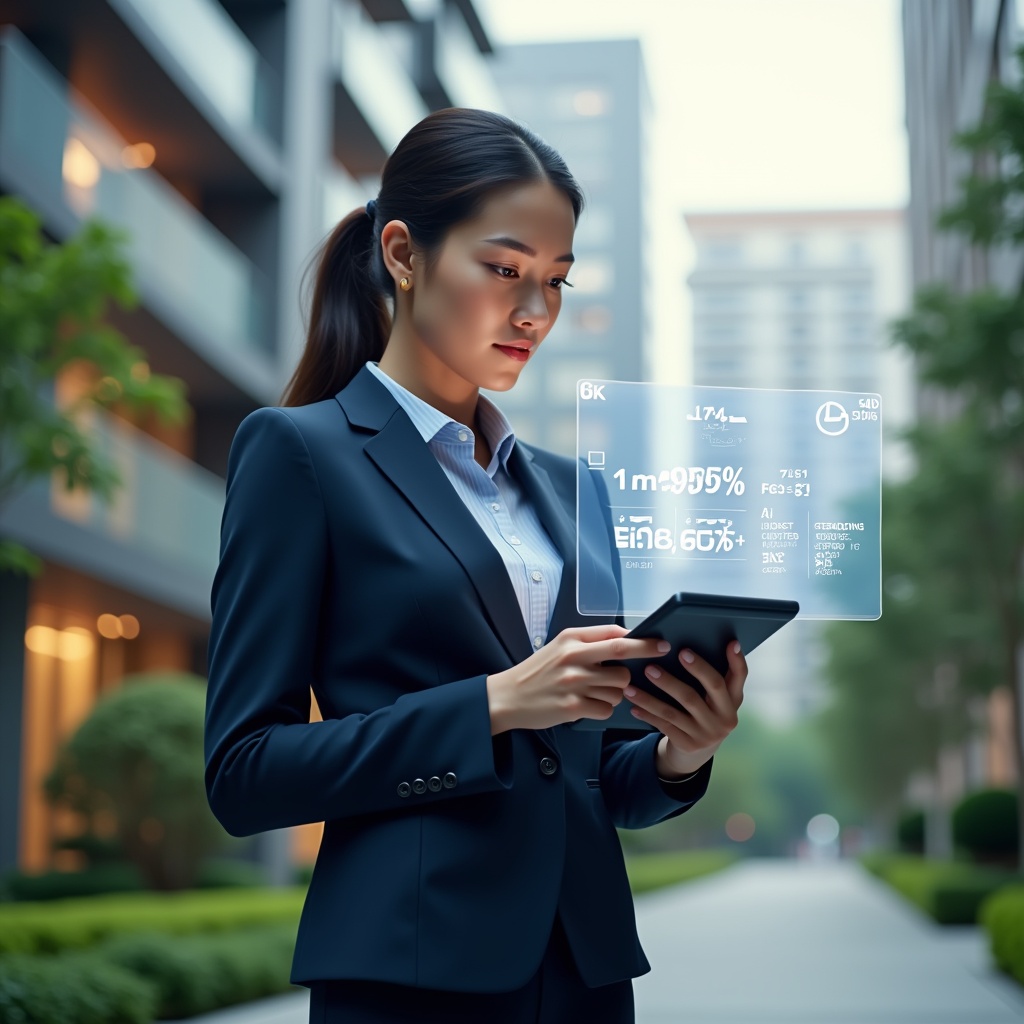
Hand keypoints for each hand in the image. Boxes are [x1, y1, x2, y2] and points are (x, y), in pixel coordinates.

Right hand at [486, 625, 671, 733]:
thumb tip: (627, 638)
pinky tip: (588, 705)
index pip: (616, 636)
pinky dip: (604, 708)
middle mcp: (574, 658)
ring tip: (597, 691)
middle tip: (655, 665)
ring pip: (618, 688)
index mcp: (572, 639)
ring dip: (616, 692)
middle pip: (623, 660)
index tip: (661, 643)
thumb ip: (590, 641)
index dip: (642, 640)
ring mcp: (574, 683)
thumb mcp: (560, 646)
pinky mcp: (573, 707)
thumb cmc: (538, 671)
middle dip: (643, 662)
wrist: (508, 697)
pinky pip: (607, 708)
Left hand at [624, 641, 746, 776]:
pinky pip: (664, 724)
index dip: (737, 661)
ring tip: (637, 679)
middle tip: (678, 652)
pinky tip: (633, 705)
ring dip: (654, 694)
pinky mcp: (688, 744)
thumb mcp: (714, 700)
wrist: (696, 753)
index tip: (731, 642)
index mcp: (733, 701)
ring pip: (677, 708)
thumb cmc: (702, 713)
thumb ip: (710, 679)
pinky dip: (647, 713)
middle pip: (710, 688)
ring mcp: (707, 734)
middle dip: (695, 668)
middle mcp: (725, 718)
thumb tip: (688, 647)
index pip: (739, 678)